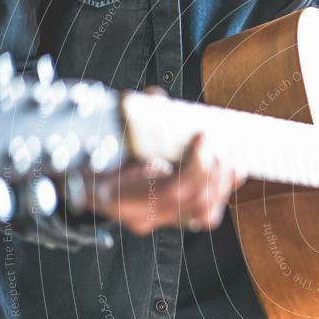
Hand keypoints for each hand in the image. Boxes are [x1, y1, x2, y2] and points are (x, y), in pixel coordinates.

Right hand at [90, 89, 240, 234]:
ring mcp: (157, 220)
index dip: (194, 165)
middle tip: (221, 147)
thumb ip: (135, 115)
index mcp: (122, 196)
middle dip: (213, 173)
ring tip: (230, 158)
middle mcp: (142, 215)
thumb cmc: (97, 159)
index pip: (171, 190)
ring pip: (203, 214)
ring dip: (222, 183)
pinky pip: (204, 215)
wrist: (84, 185)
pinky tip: (233, 172)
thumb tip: (156, 97)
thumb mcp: (110, 134)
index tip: (202, 137)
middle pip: (192, 203)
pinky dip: (222, 191)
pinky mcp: (170, 219)